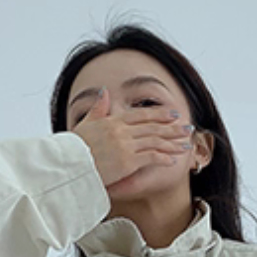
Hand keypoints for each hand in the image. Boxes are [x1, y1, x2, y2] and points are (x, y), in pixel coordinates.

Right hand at [69, 88, 193, 189]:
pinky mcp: (128, 161)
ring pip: (155, 141)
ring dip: (172, 143)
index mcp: (113, 120)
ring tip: (186, 145)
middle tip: (187, 128)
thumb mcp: (86, 123)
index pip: (141, 115)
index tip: (173, 114)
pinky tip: (173, 160)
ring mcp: (126, 145)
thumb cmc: (73, 148)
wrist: (68, 164)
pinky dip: (164, 158)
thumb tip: (103, 92)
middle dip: (172, 128)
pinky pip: (151, 157)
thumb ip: (98, 108)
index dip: (160, 113)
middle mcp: (122, 131)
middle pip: (153, 127)